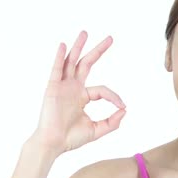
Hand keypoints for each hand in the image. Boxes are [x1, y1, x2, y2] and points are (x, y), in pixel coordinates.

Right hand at [31, 31, 125, 154]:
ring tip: (85, 33)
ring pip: (72, 62)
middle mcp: (73, 88)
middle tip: (110, 38)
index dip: (114, 96)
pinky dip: (60, 57)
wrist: (53, 144)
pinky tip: (63, 45)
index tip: (122, 106)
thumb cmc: (71, 138)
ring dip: (78, 47)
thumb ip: (112, 122)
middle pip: (86, 64)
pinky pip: (57, 69)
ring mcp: (62, 86)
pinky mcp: (52, 88)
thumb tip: (125, 110)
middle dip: (98, 51)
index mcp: (82, 97)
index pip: (102, 90)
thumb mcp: (97, 130)